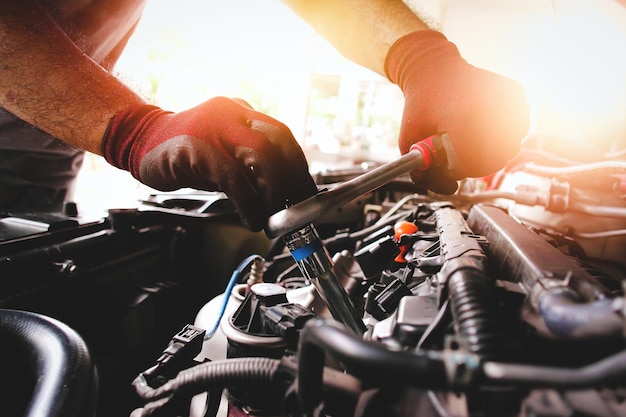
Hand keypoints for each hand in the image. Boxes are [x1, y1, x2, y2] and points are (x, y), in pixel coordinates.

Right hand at [102, 97, 317, 230]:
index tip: (307, 196)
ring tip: (277, 218)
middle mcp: (233, 113)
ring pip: (261, 155)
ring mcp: (214, 125)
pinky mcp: (195, 145)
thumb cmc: (184, 154)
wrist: (137, 140)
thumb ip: (251, 169)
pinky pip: (232, 175)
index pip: (283, 138)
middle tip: (299, 211)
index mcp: (243, 114)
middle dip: (294, 180)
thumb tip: (283, 198)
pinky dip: (248, 201)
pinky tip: (252, 218)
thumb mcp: (224, 157)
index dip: (300, 169)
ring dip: (275, 192)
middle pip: (279, 142)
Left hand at [385, 30, 529, 193]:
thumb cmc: (421, 103)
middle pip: (494, 161)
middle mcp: (490, 110)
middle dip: (475, 163)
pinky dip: (504, 133)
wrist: (433, 67)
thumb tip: (447, 188)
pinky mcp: (516, 94)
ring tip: (470, 134)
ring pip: (509, 147)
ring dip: (491, 149)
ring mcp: (506, 101)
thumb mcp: (409, 139)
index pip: (472, 166)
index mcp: (463, 121)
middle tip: (460, 150)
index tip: (447, 160)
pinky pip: (518, 129)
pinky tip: (484, 123)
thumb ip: (421, 171)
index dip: (457, 169)